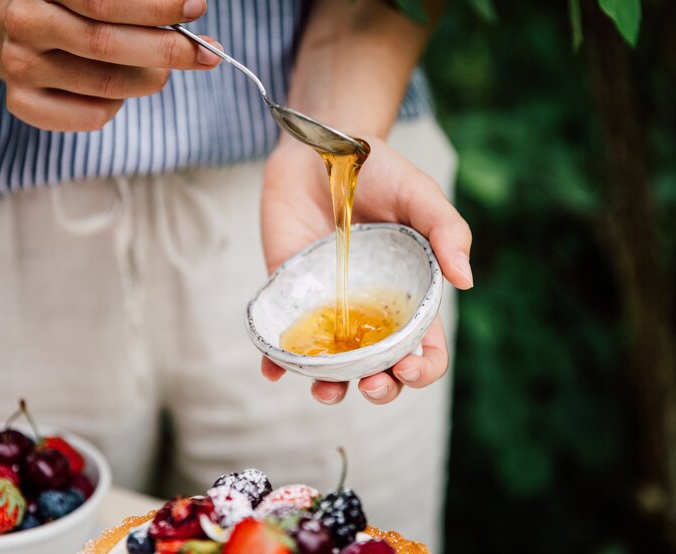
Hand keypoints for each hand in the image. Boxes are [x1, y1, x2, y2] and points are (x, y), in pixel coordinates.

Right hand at [0, 0, 220, 130]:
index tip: (196, 8)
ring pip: (108, 85)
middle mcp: (24, 23)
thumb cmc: (72, 10)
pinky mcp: (22, 103)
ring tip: (156, 69)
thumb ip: (137, 7)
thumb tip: (193, 20)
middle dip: (166, 50)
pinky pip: (93, 115)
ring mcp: (19, 66)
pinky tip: (116, 92)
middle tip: (207, 54)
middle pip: (105, 43)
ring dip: (146, 80)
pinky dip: (118, 106)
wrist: (12, 33)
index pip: (104, 1)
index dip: (155, 7)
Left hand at [260, 137, 472, 404]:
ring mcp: (328, 306)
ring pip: (331, 365)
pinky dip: (277, 362)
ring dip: (331, 388)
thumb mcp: (419, 194)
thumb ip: (446, 230)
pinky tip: (272, 371)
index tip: (408, 367)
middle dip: (380, 388)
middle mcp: (368, 309)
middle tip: (371, 383)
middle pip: (380, 367)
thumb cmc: (378, 170)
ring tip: (326, 391)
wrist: (319, 148)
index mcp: (407, 295)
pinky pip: (283, 337)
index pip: (423, 348)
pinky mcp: (290, 294)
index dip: (422, 368)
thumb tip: (466, 282)